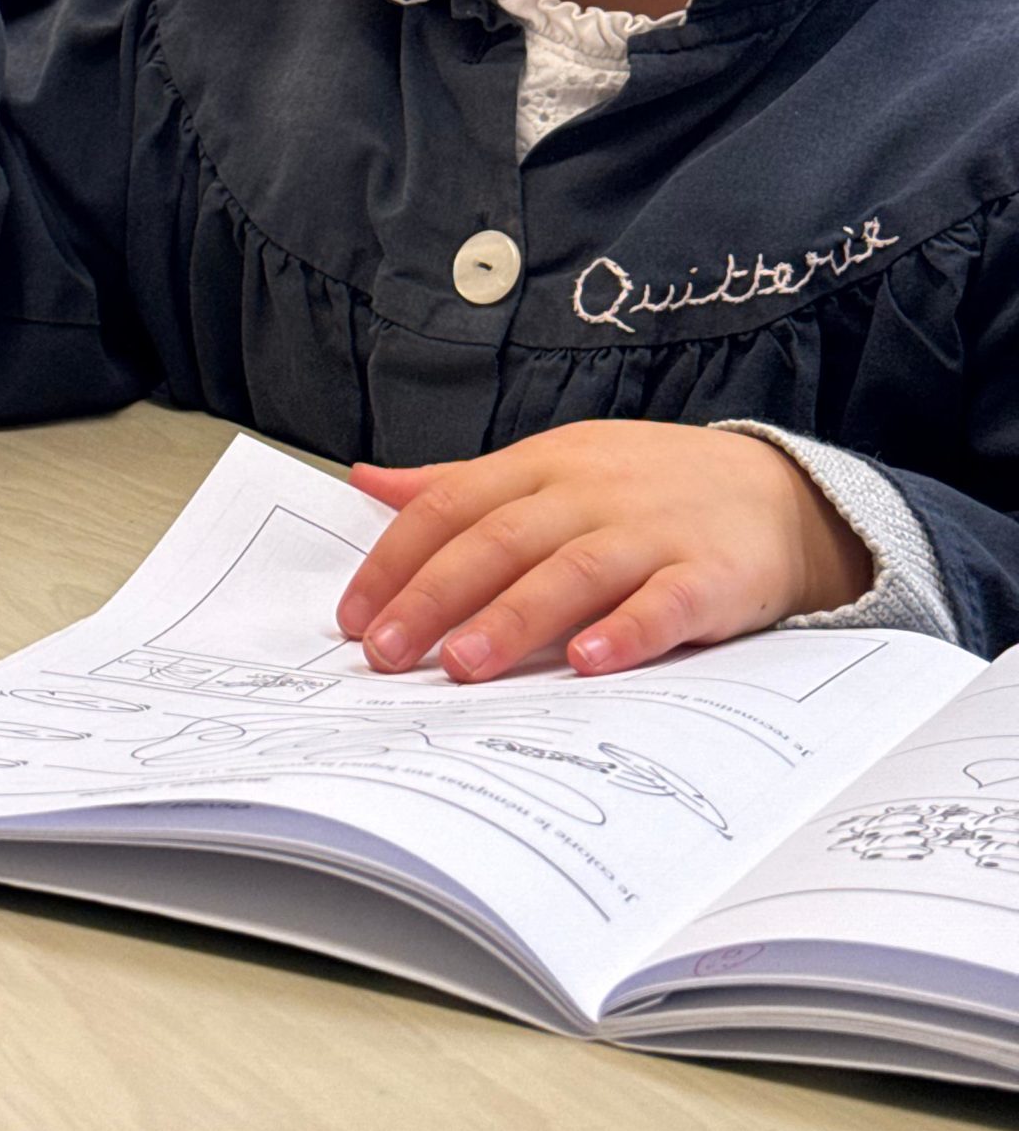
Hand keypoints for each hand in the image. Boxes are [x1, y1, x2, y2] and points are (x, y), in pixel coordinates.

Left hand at [335, 420, 870, 683]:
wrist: (777, 492)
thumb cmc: (645, 487)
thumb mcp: (550, 467)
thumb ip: (460, 482)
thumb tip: (367, 481)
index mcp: (541, 464)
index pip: (451, 504)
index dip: (397, 560)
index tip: (354, 617)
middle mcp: (589, 492)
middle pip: (499, 539)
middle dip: (435, 597)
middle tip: (387, 653)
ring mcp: (651, 532)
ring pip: (571, 571)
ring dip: (514, 619)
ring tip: (464, 666)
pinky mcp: (710, 576)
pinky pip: (665, 603)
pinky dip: (626, 630)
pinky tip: (588, 661)